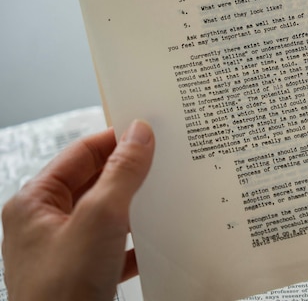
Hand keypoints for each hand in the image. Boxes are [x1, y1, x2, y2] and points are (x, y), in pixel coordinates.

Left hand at [2, 120, 154, 300]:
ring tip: (166, 194)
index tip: (149, 130)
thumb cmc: (62, 289)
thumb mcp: (100, 217)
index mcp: (33, 203)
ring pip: (107, 214)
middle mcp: (44, 224)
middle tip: (164, 159)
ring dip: (136, 205)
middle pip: (95, 181)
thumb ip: (122, 172)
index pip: (80, 153)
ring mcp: (64, 251)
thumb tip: (139, 133)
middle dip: (129, 172)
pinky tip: (159, 237)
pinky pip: (115, 246)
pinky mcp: (84, 274)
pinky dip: (137, 240)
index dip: (114, 139)